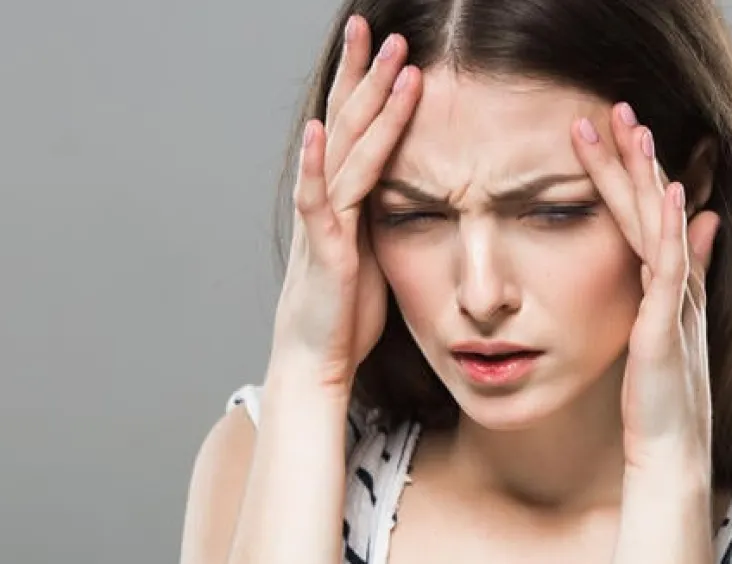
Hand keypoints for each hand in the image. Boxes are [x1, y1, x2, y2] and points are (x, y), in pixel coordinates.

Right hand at [267, 17, 421, 395]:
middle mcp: (329, 201)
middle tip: (379, 27)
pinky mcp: (325, 252)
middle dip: (364, 73)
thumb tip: (414, 191)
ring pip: (344, 152)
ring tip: (386, 60)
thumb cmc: (346, 312)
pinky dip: (316, 165)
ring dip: (364, 103)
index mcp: (346, 199)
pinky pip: (318, 202)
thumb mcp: (376, 251)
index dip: (370, 86)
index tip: (386, 47)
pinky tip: (320, 130)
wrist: (316, 361)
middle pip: (347, 123)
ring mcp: (324, 223)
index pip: (359, 130)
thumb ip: (385, 215)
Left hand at [570, 103, 720, 471]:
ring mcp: (675, 301)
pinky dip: (670, 230)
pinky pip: (673, 269)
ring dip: (649, 176)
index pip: (644, 214)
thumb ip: (666, 285)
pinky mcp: (667, 326)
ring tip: (634, 130)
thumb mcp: (658, 332)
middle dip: (635, 157)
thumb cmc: (656, 396)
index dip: (629, 171)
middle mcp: (677, 283)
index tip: (607, 129)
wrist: (669, 447)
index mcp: (666, 283)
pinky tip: (667, 194)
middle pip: (655, 207)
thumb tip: (695, 233)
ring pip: (661, 226)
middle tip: (616, 106)